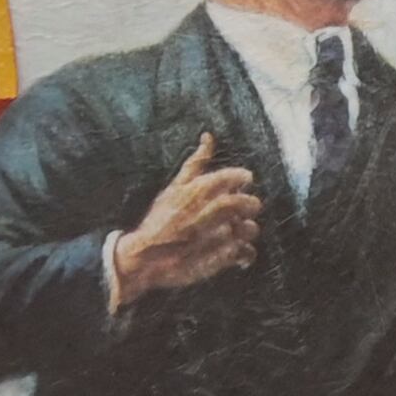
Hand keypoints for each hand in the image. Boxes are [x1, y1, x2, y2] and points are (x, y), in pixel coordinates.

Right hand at [111, 133, 261, 308]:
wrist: (144, 258)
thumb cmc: (159, 220)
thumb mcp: (174, 187)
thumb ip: (196, 163)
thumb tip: (209, 136)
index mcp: (200, 190)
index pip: (237, 177)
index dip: (242, 179)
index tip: (242, 183)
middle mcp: (213, 211)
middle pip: (250, 204)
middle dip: (249, 206)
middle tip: (240, 211)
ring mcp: (219, 235)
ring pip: (251, 229)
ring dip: (246, 230)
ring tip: (234, 234)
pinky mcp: (221, 258)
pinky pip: (247, 252)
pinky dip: (245, 254)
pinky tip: (236, 254)